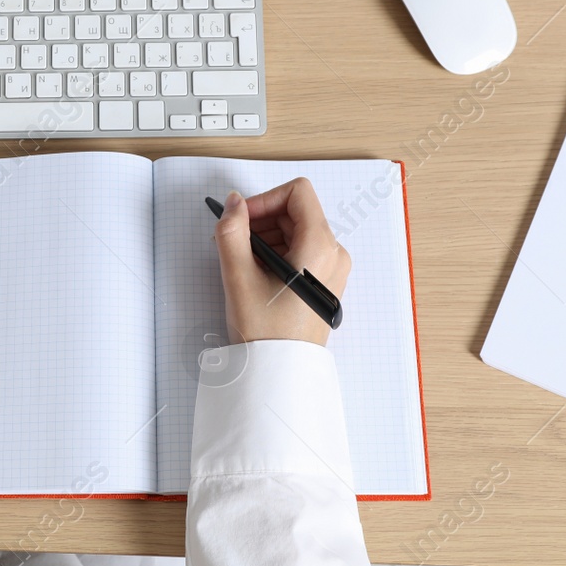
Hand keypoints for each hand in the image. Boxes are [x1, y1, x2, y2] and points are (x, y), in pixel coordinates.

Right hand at [213, 179, 349, 346]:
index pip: (297, 192)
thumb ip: (232, 231)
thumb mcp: (239, 276)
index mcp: (320, 246)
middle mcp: (334, 253)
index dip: (265, 199)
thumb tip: (234, 203)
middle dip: (262, 220)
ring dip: (267, 237)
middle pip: (296, 211)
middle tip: (235, 243)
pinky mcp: (325, 282)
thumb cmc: (266, 331)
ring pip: (297, 231)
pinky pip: (302, 251)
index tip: (242, 219)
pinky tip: (257, 274)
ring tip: (243, 263)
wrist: (281, 373)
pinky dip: (277, 252)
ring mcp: (333, 269)